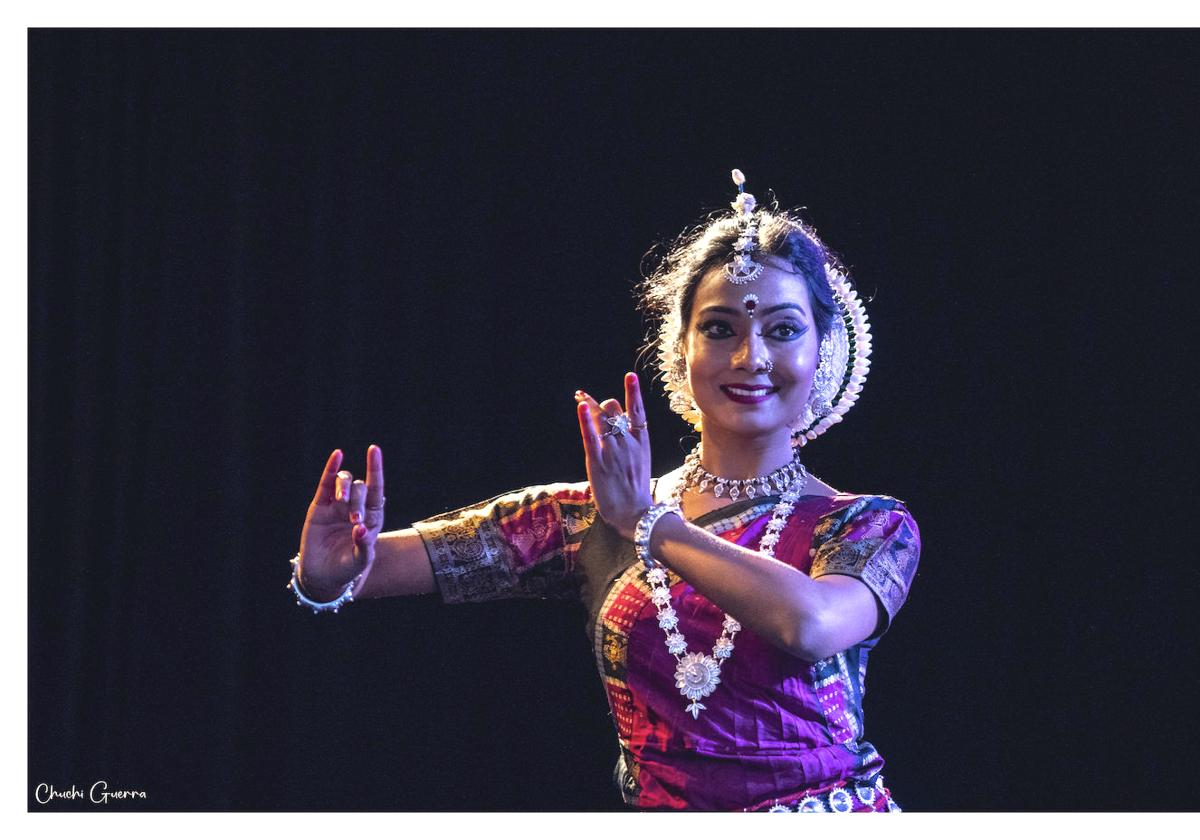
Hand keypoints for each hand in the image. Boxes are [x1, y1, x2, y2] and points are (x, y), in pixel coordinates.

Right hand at [296, 445, 385, 599]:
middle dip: (358, 501)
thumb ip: (364, 545)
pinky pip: (325, 483)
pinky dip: (331, 469)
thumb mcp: (360, 560)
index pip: (376, 489)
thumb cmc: (347, 568)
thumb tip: (361, 529)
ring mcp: (337, 505)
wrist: (323, 576)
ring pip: (343, 482)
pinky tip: (337, 456)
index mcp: (372, 517)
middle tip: (355, 520)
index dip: (376, 470)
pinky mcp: (320, 506)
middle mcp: (356, 506)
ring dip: (344, 488)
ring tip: (341, 502)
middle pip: (360, 489)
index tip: (373, 450)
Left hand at [576, 372, 653, 540]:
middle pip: (615, 411)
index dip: (634, 392)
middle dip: (603, 405)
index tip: (630, 376)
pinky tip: (580, 406)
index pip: (638, 411)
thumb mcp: (640, 462)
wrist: (634, 513)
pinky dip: (585, 419)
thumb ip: (632, 444)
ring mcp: (613, 450)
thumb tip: (622, 430)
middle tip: (591, 402)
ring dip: (589, 405)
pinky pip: (591, 435)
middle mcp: (628, 442)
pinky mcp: (597, 460)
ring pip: (601, 419)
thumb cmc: (636, 491)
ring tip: (580, 397)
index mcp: (641, 442)